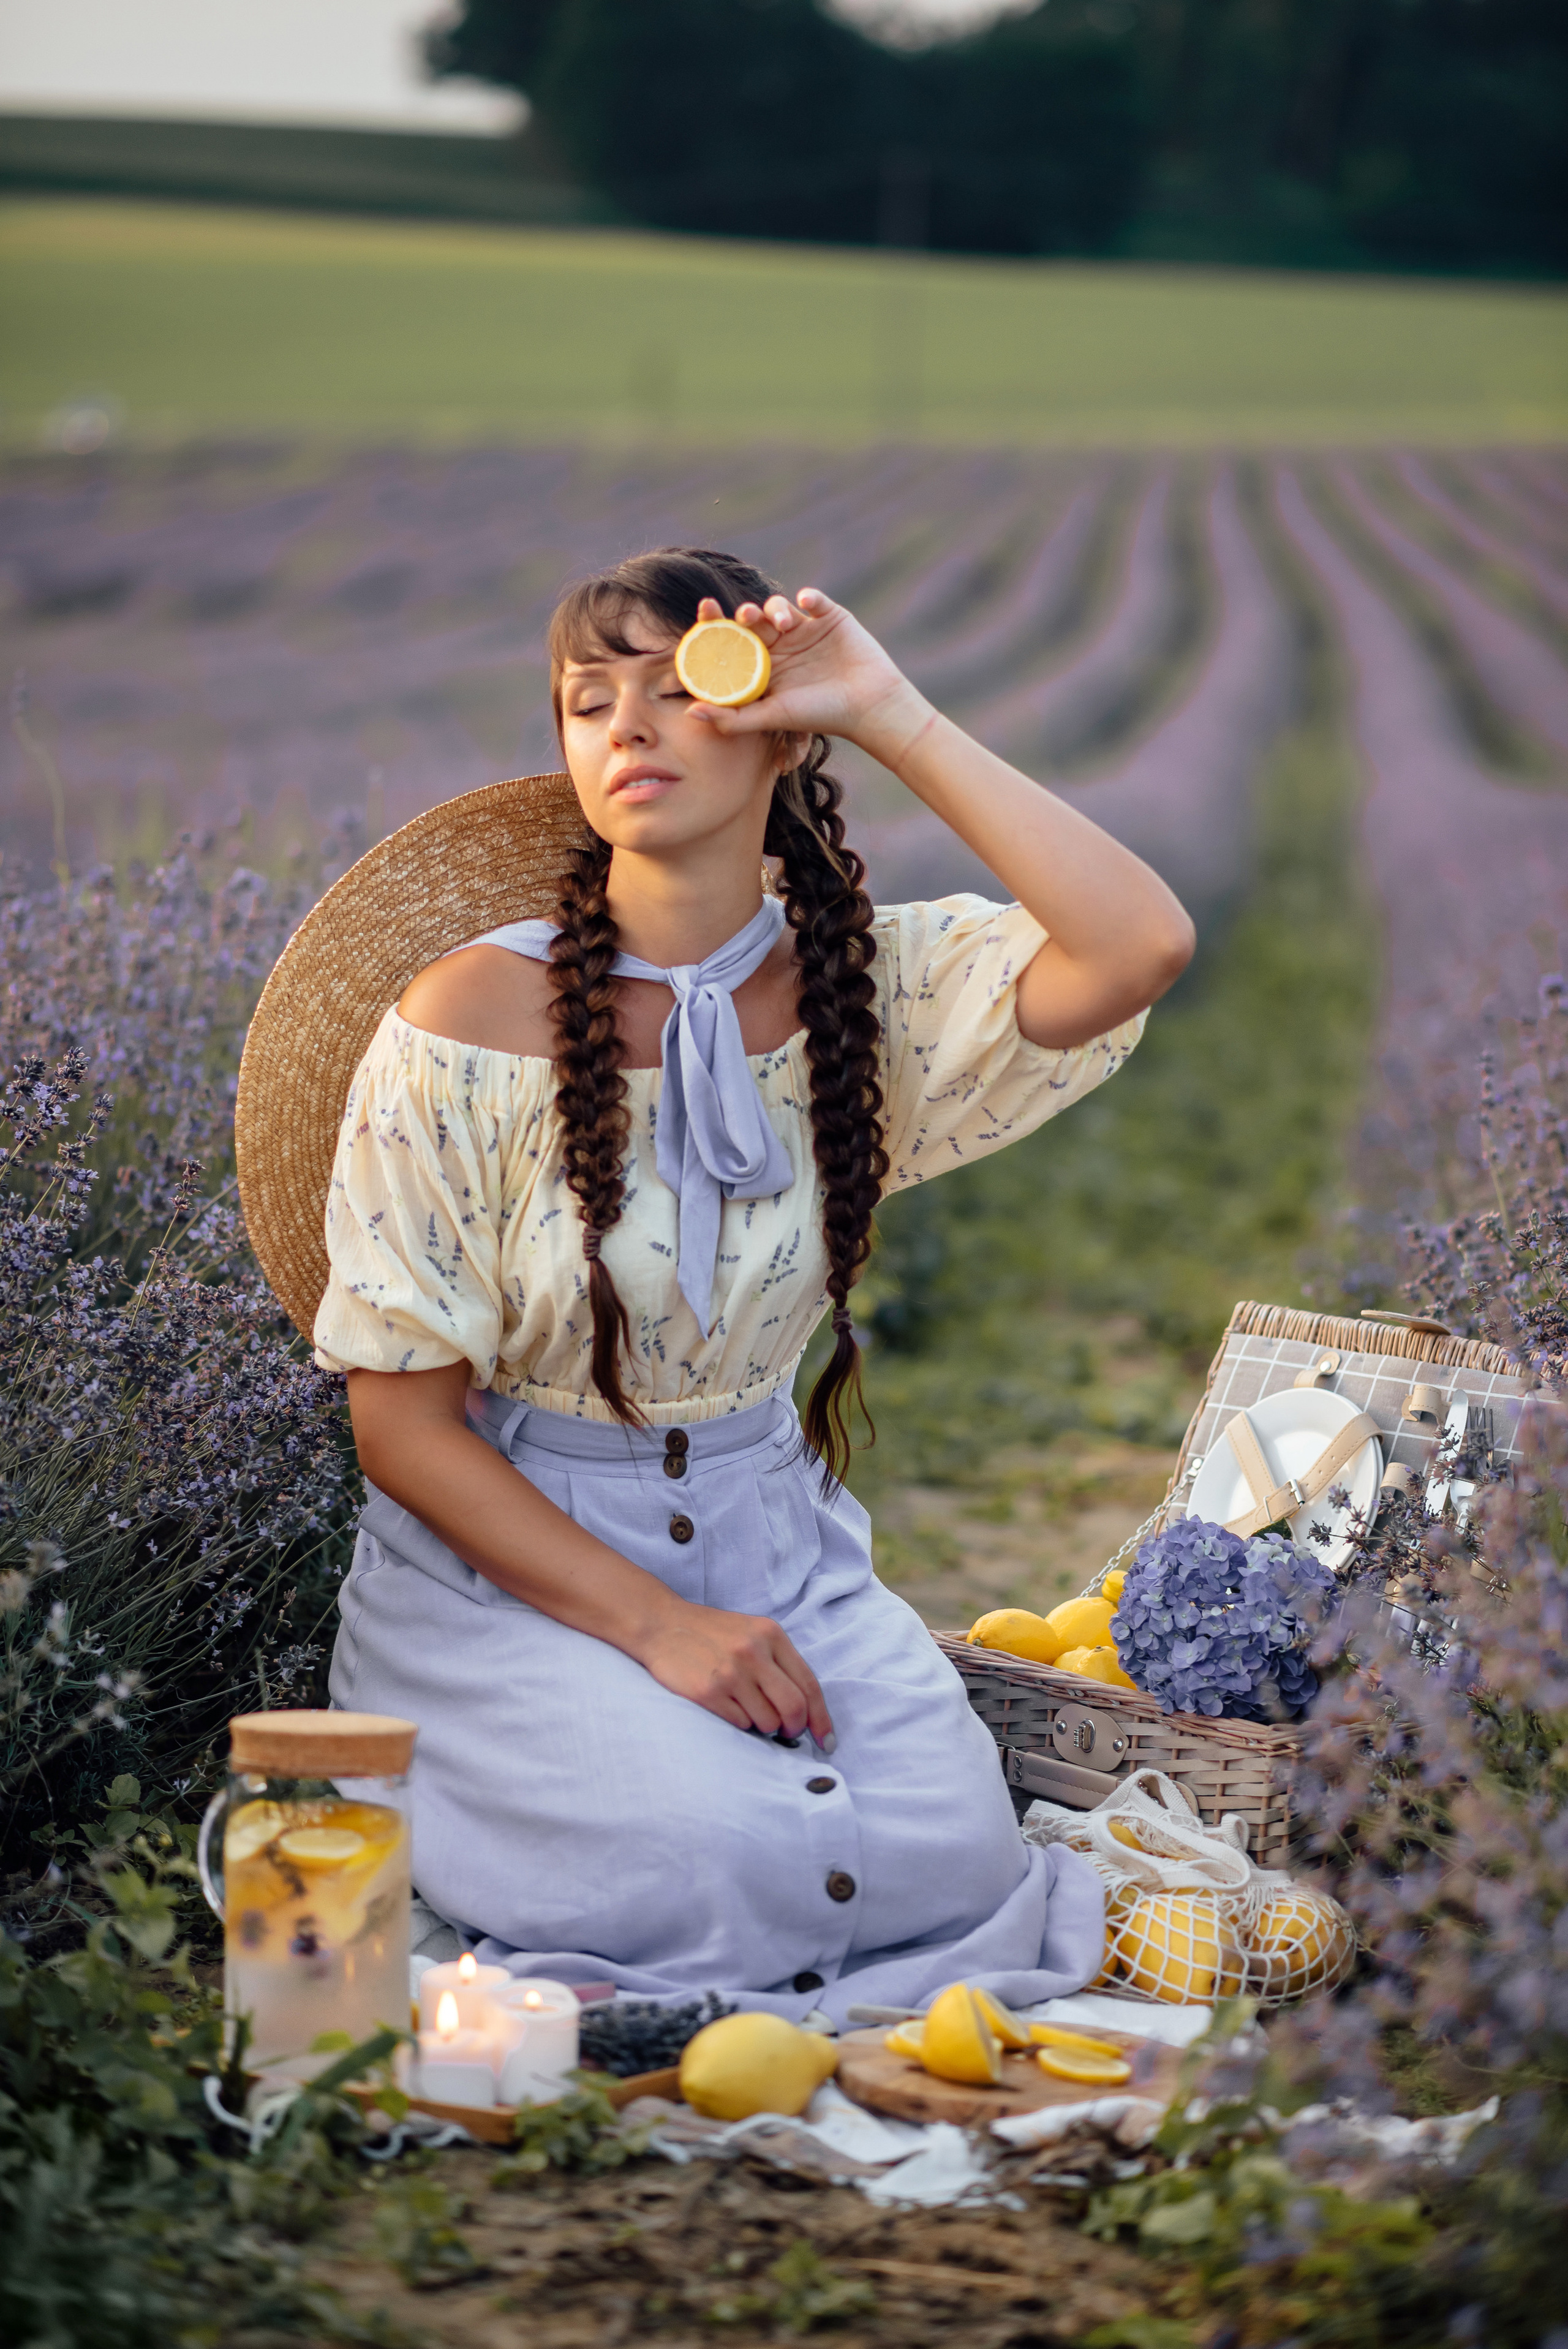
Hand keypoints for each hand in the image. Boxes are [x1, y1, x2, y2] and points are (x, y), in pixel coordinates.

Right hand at [636, 1596, 834, 1745]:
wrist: (662, 1624)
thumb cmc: (712, 1635)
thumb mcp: (751, 1634)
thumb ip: (778, 1663)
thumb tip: (805, 1711)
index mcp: (771, 1634)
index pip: (809, 1684)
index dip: (821, 1717)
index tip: (826, 1740)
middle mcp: (753, 1651)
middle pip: (794, 1708)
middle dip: (794, 1728)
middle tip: (785, 1732)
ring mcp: (731, 1672)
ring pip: (767, 1721)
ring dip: (762, 1725)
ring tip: (745, 1708)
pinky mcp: (708, 1692)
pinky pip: (739, 1724)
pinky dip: (738, 1724)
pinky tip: (725, 1706)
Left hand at [690, 590, 932, 765]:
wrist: (869, 706)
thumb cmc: (820, 715)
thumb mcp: (773, 717)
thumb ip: (732, 718)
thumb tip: (690, 713)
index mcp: (763, 667)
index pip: (733, 643)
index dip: (717, 628)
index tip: (704, 614)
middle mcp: (781, 646)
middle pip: (752, 621)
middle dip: (744, 615)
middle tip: (744, 616)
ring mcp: (805, 630)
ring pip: (779, 606)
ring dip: (774, 609)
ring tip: (782, 622)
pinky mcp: (830, 617)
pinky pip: (814, 599)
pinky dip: (809, 597)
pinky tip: (807, 604)